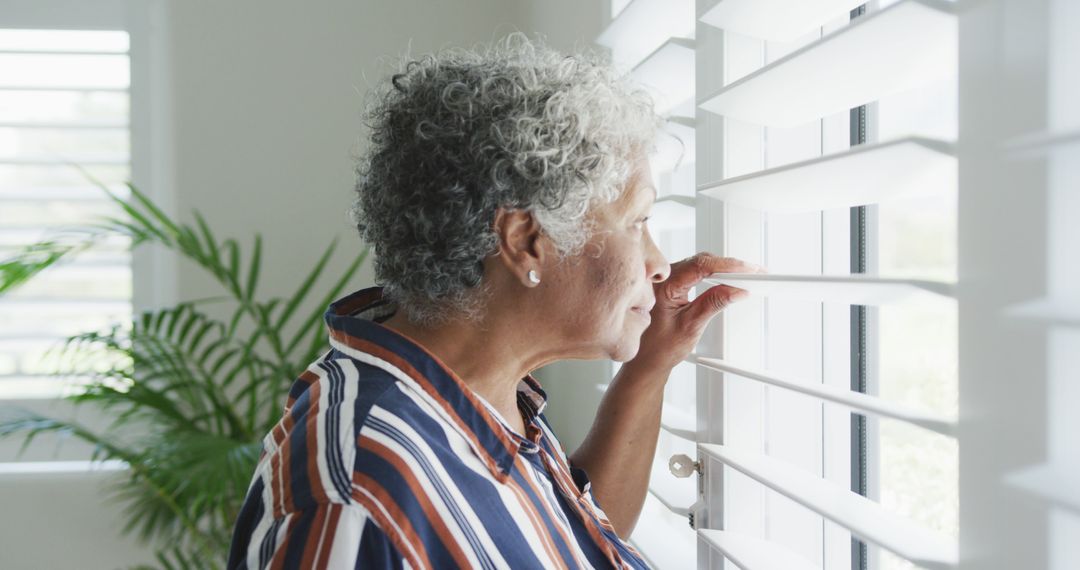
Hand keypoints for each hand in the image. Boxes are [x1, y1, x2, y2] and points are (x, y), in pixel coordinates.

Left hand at [630, 253, 760, 372]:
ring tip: (746, 276)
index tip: (748, 269)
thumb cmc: (659, 347)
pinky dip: (713, 274)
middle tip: (754, 273)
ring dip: (723, 269)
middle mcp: (662, 278)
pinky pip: (695, 271)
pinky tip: (727, 279)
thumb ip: (714, 304)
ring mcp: (666, 279)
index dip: (728, 265)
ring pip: (700, 264)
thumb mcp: (691, 326)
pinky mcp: (672, 284)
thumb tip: (736, 289)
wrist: (646, 360)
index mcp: (663, 286)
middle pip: (702, 261)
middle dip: (730, 266)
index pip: (700, 266)